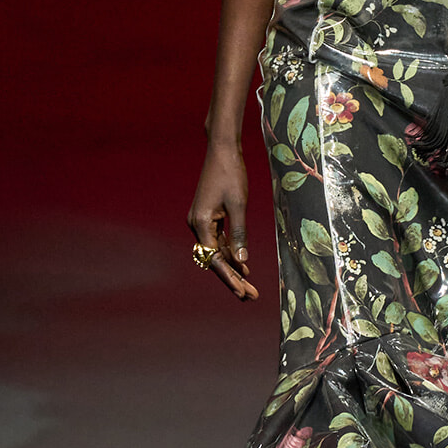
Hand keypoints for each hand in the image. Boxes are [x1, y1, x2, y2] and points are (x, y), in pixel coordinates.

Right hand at [188, 145, 258, 299]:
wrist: (222, 151)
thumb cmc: (231, 174)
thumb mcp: (239, 205)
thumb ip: (240, 234)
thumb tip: (242, 261)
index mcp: (201, 224)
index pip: (215, 259)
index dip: (230, 278)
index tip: (243, 292)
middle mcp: (196, 225)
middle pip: (214, 260)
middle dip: (232, 278)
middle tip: (251, 296)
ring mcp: (200, 222)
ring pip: (216, 252)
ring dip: (232, 268)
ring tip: (249, 287)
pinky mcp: (207, 217)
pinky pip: (218, 241)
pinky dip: (230, 253)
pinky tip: (242, 266)